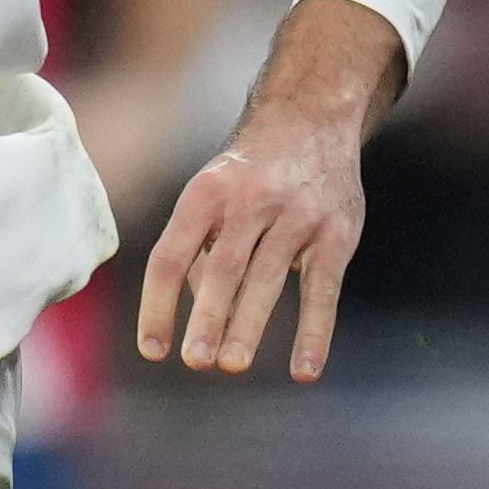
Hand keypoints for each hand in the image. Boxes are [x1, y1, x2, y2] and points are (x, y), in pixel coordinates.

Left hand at [132, 0, 403, 380]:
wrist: (310, 119)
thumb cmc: (248, 175)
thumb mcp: (210, 196)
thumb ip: (199, 251)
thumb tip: (198, 315)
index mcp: (205, 194)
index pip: (171, 255)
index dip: (157, 305)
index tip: (152, 350)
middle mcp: (249, 200)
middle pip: (222, 267)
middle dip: (208, 316)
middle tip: (195, 361)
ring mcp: (296, 214)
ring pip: (267, 276)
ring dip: (249, 325)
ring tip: (232, 364)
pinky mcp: (337, 232)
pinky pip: (322, 288)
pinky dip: (314, 331)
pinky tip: (304, 370)